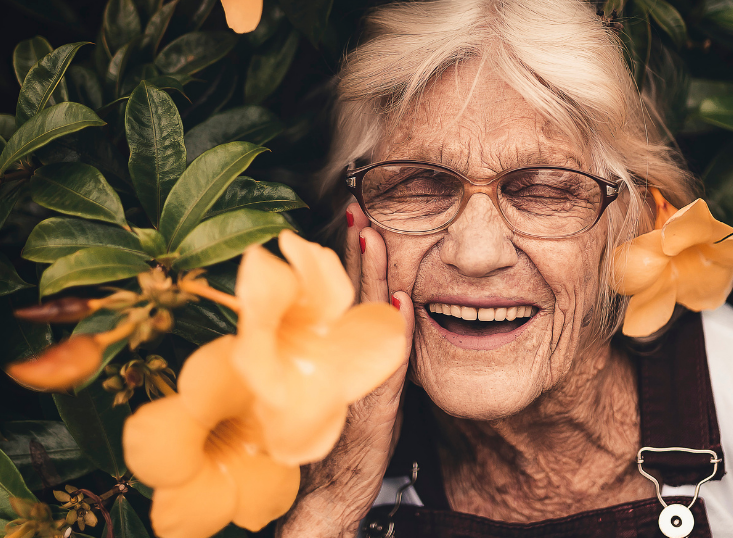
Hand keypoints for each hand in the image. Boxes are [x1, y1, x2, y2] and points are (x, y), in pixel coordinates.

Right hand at [276, 203, 414, 537]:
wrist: (329, 497)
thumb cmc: (339, 444)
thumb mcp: (353, 393)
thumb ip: (369, 358)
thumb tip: (390, 318)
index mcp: (340, 355)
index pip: (347, 298)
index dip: (351, 261)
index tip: (357, 223)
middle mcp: (342, 362)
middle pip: (352, 299)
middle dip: (356, 255)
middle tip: (360, 211)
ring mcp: (354, 382)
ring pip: (364, 321)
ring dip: (371, 279)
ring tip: (373, 238)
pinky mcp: (373, 408)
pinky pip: (388, 363)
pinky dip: (396, 332)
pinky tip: (403, 303)